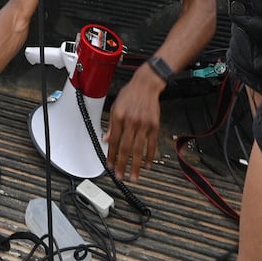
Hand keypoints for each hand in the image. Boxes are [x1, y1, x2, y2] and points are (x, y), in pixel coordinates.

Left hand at [104, 64, 164, 182]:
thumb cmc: (130, 94)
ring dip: (135, 165)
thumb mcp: (115, 106)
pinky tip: (147, 165)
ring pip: (138, 149)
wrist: (147, 84)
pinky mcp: (154, 126)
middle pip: (126, 148)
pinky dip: (149, 156)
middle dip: (122, 164)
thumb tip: (107, 140)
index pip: (114, 141)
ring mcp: (144, 125)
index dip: (112, 155)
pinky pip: (151, 144)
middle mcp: (131, 122)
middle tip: (120, 176)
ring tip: (133, 176)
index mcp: (119, 117)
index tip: (110, 166)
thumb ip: (111, 125)